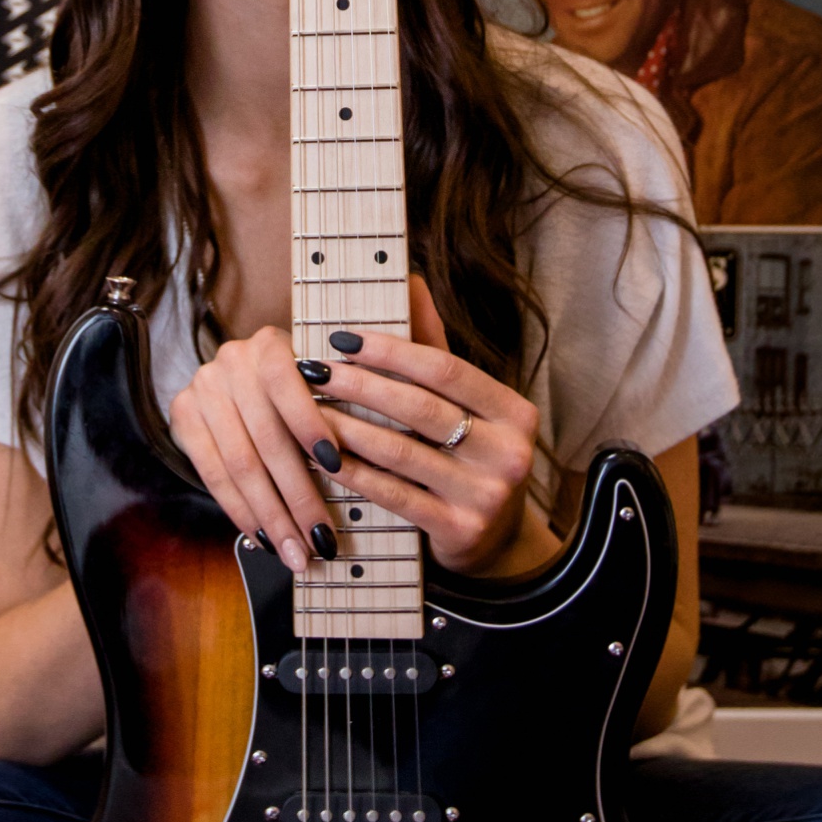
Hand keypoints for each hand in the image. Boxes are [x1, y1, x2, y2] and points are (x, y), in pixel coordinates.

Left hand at [169, 278, 542, 576]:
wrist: (497, 542)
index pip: (444, 368)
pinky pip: (393, 494)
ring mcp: (486, 495)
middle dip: (359, 385)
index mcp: (515, 412)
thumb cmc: (470, 457)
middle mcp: (509, 452)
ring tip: (306, 407)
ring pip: (401, 451)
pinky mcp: (458, 530)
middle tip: (313, 368)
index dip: (389, 350)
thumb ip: (436, 346)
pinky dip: (354, 472)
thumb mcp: (467, 405)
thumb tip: (411, 279)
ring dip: (346, 427)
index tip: (342, 336)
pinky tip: (321, 456)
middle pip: (420, 407)